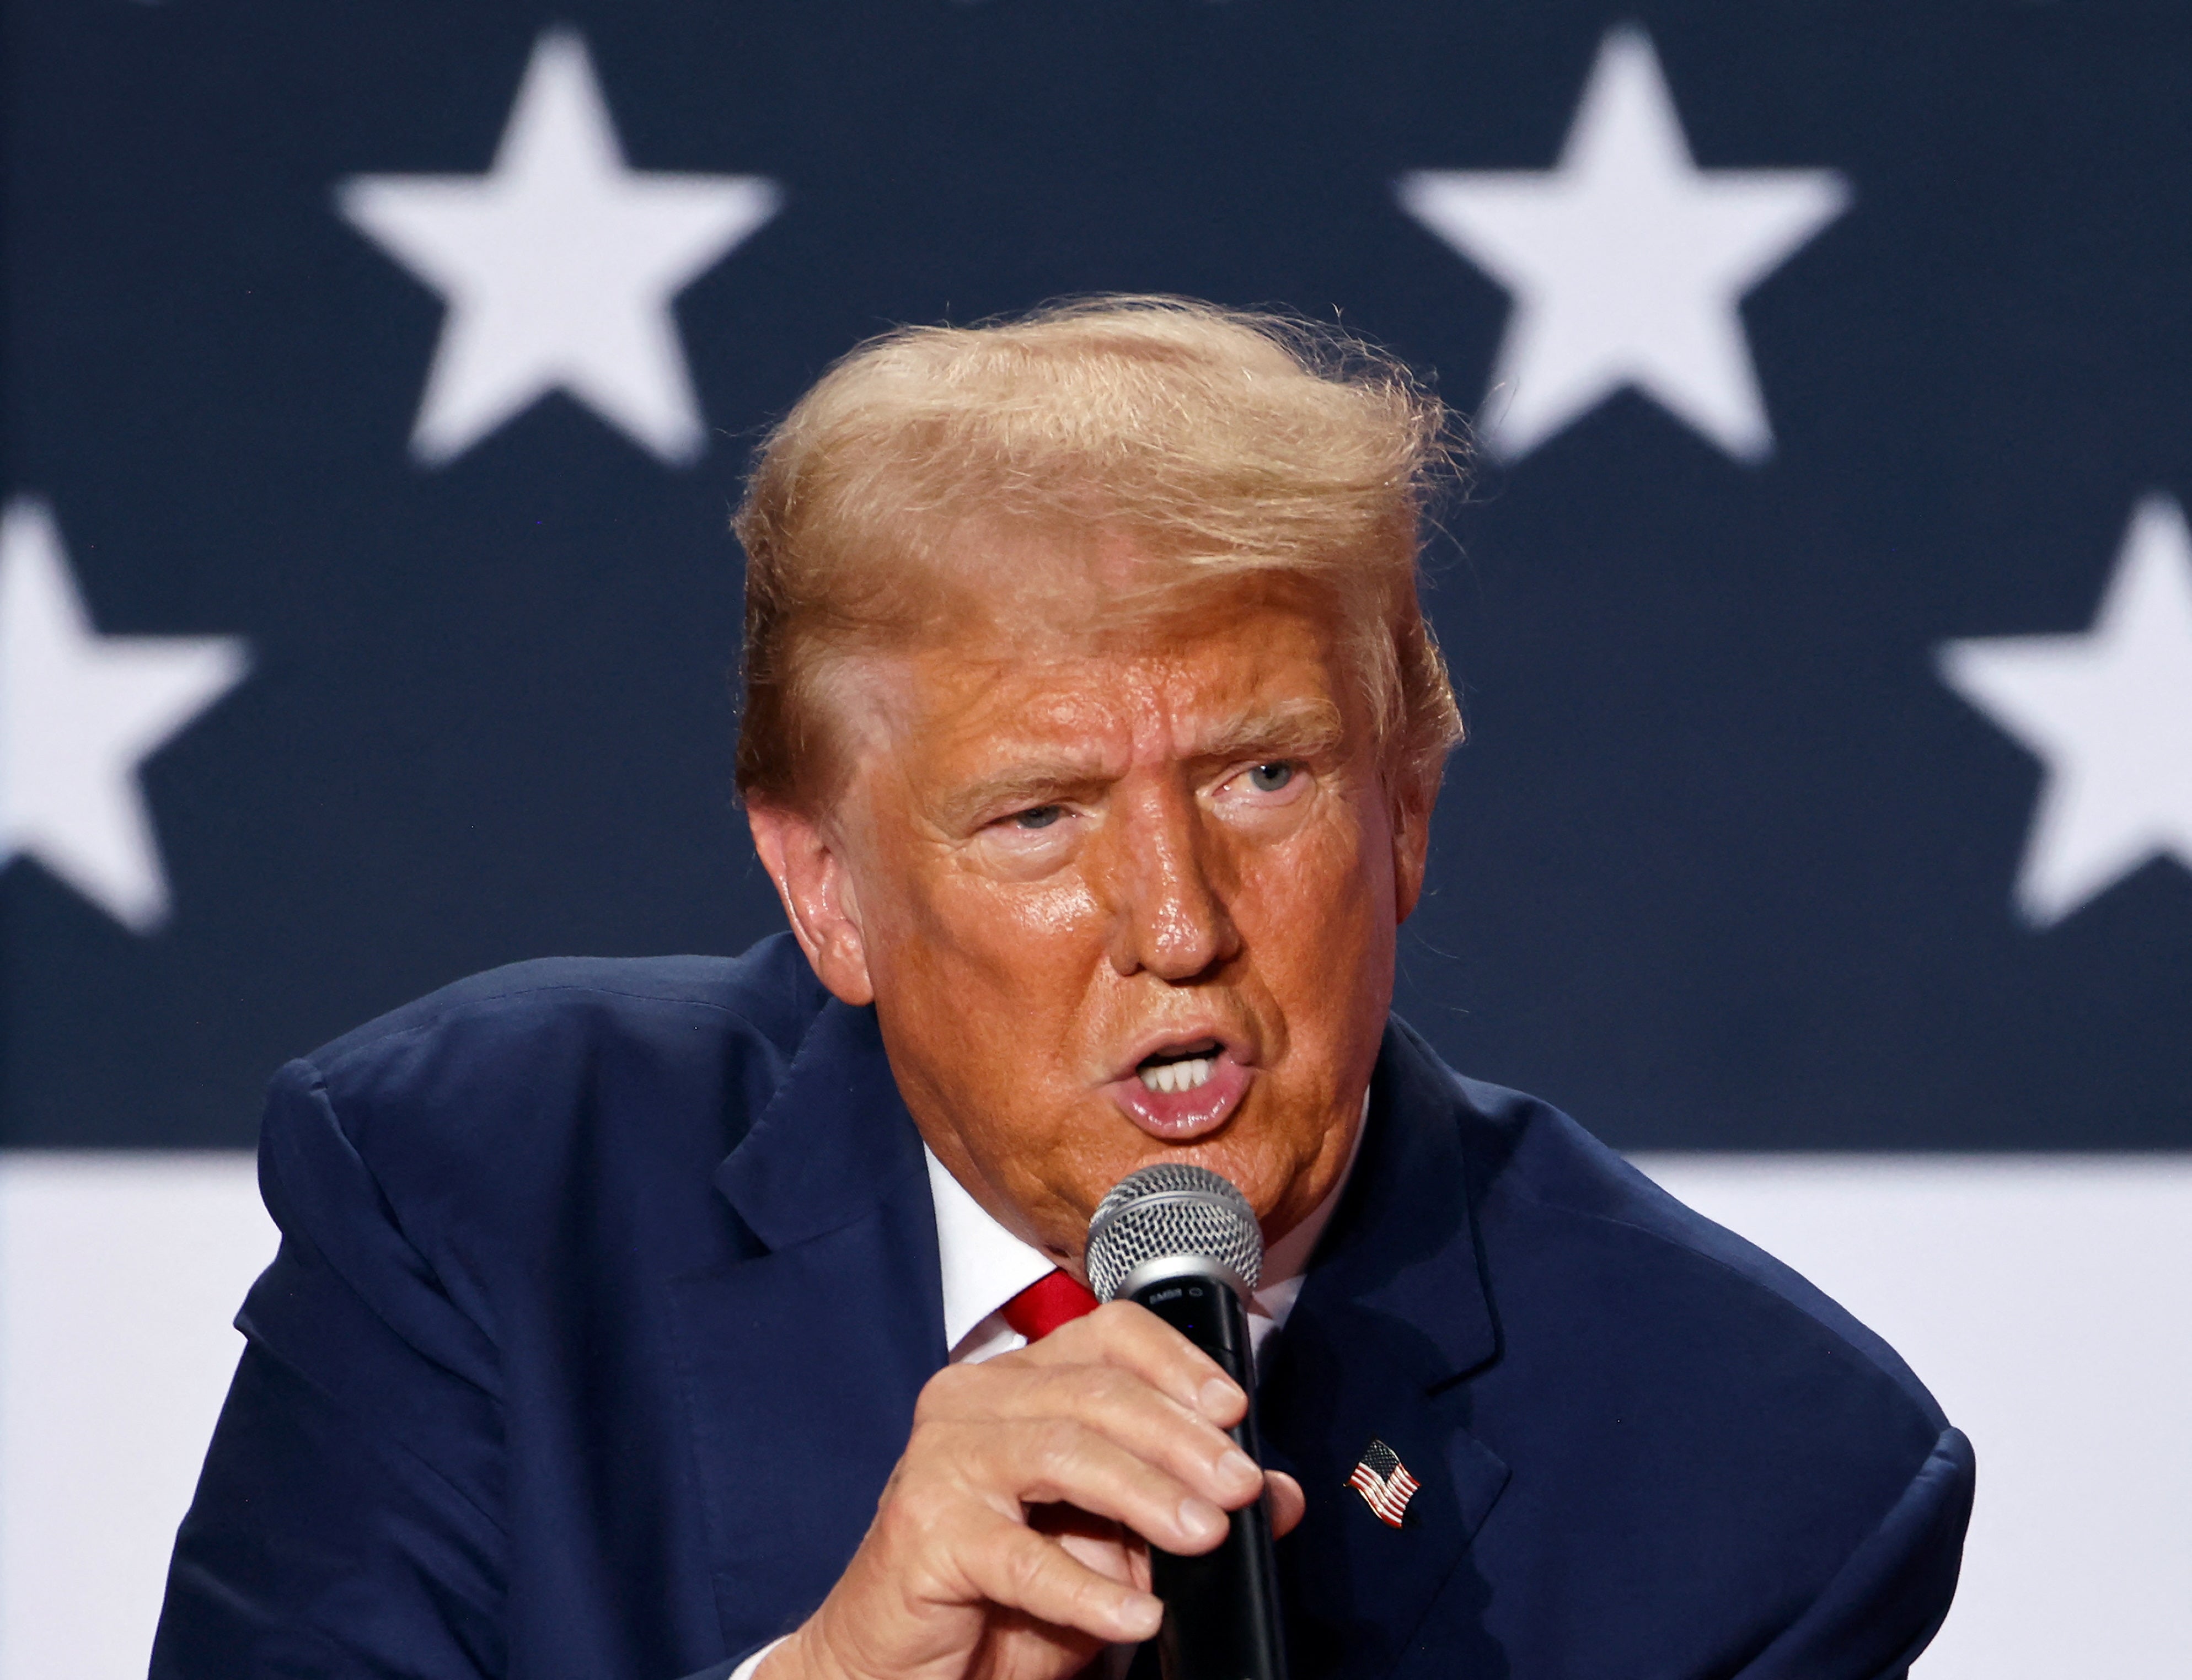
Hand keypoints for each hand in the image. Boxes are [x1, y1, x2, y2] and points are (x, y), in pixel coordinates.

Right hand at [759, 1300, 1305, 1679]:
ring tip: (1205, 1534)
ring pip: (1062, 1450)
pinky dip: (1088, 1588)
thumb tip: (1282, 1495)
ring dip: (1146, 1493)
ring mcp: (942, 1462)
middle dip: (1181, 1438)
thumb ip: (1184, 1504)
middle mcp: (971, 1402)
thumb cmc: (1001, 1596)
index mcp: (1016, 1383)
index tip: (1235, 1407)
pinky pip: (1021, 1557)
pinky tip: (1136, 1615)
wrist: (895, 1665)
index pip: (1106, 1334)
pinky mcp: (924, 1533)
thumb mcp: (1110, 1544)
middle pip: (1095, 1392)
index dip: (1177, 1362)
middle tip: (1240, 1486)